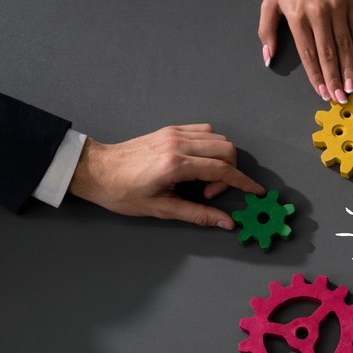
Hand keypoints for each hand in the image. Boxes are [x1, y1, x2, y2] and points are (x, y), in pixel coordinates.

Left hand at [68, 124, 263, 229]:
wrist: (96, 170)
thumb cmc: (122, 193)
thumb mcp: (161, 209)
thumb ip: (197, 214)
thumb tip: (226, 223)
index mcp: (175, 165)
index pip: (222, 169)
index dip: (243, 182)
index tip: (256, 192)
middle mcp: (177, 144)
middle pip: (225, 150)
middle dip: (229, 173)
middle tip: (210, 193)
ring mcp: (174, 133)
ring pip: (217, 139)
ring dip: (221, 159)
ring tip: (203, 179)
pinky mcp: (170, 130)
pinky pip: (203, 132)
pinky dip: (211, 147)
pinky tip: (198, 164)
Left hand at [259, 0, 352, 103]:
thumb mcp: (270, 1)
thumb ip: (266, 30)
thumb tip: (268, 57)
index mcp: (297, 15)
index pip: (308, 54)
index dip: (316, 76)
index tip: (321, 92)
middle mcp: (318, 12)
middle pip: (328, 53)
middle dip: (334, 79)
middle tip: (340, 98)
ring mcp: (337, 7)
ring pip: (344, 45)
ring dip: (348, 69)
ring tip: (351, 87)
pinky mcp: (352, 2)